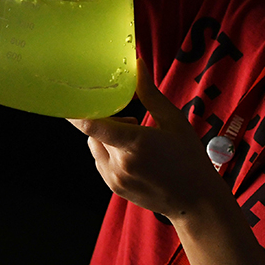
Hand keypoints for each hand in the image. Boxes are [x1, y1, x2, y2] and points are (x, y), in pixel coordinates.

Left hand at [69, 58, 224, 219]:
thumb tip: (138, 64)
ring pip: (94, 146)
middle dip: (108, 122)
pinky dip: (108, 153)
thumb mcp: (173, 121)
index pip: (94, 126)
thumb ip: (150, 94)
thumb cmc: (188, 157)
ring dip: (106, 138)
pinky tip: (133, 156)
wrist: (195, 200)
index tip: (68, 99)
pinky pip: (100, 162)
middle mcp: (121, 163)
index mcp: (136, 143)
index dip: (76, 112)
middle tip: (133, 123)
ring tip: (134, 141)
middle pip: (94, 132)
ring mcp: (115, 178)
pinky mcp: (114, 187)